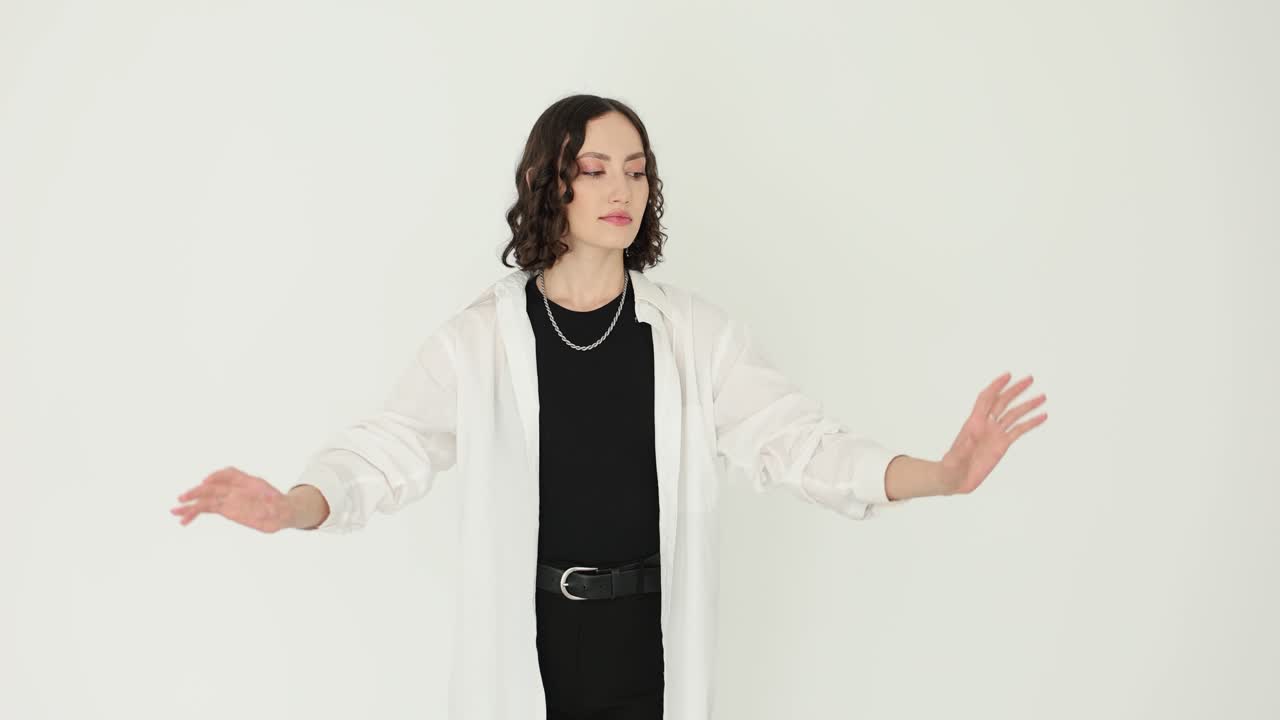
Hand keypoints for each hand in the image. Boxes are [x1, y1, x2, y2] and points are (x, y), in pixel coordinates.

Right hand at [171, 466, 295, 532]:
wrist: (280, 513)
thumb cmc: (280, 505)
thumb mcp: (281, 505)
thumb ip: (275, 506)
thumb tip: (271, 508)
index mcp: (247, 482)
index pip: (229, 474)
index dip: (218, 476)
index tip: (207, 482)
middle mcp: (235, 489)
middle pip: (213, 488)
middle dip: (198, 492)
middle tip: (183, 498)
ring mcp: (229, 499)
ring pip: (206, 500)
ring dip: (191, 505)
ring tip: (175, 511)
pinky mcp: (225, 509)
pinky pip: (207, 509)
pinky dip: (195, 514)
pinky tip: (184, 520)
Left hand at [939, 372, 1047, 494]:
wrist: (953, 481)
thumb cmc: (949, 469)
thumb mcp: (953, 459)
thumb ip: (963, 448)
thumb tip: (972, 433)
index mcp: (973, 424)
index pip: (985, 400)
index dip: (996, 386)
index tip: (1008, 376)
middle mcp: (985, 425)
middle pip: (1002, 402)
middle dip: (1014, 390)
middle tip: (1029, 379)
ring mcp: (994, 434)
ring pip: (1013, 414)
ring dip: (1027, 405)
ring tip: (1042, 397)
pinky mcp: (1001, 445)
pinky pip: (1018, 431)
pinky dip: (1030, 423)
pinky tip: (1042, 417)